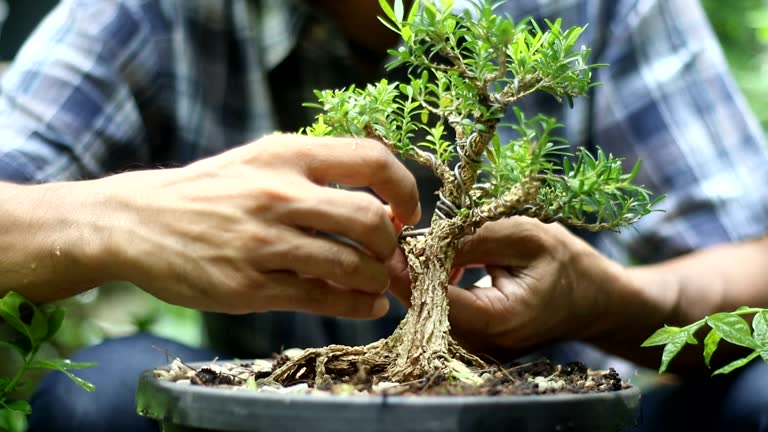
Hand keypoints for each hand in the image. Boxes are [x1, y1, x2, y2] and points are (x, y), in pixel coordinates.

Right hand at [88, 134, 419, 316]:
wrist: (137, 221)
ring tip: (378, 285)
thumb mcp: (258, 162)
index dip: (404, 189)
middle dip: (393, 246)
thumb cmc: (208, 192)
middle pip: (370, 220)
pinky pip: (321, 299)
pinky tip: (366, 306)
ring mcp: (262, 242)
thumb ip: (313, 175)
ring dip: (377, 280)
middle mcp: (277, 194)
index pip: (372, 159)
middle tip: (391, 257)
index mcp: (285, 155)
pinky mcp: (248, 286)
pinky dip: (357, 306)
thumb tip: (378, 206)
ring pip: (350, 265)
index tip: (405, 213)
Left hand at [389, 217, 626, 357]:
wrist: (597, 301)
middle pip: (425, 307)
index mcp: (497, 320)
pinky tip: (448, 264)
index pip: (434, 297)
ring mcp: (476, 348)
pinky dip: (437, 286)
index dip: (411, 268)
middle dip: (412, 270)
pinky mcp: (474, 342)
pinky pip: (442, 312)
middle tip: (407, 234)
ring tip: (433, 245)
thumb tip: (426, 241)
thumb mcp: (525, 236)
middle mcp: (481, 344)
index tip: (399, 238)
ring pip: (429, 310)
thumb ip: (474, 237)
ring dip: (424, 276)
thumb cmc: (569, 265)